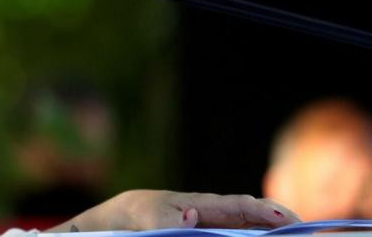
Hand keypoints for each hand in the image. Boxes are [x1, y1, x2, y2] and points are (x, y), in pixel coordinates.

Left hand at [67, 190, 299, 230]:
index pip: (241, 206)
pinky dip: (253, 233)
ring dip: (270, 232)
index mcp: (205, 204)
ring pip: (251, 226)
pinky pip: (240, 232)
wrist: (132, 213)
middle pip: (254, 215)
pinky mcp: (213, 232)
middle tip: (305, 233)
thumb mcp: (152, 220)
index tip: (290, 220)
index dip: (267, 212)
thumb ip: (172, 223)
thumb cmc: (145, 215)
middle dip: (280, 222)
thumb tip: (193, 218)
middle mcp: (217, 212)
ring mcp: (218, 223)